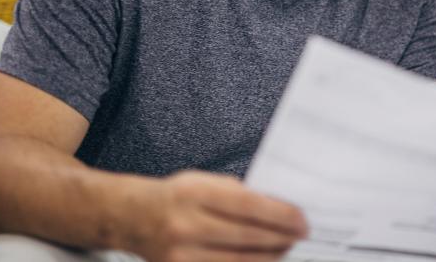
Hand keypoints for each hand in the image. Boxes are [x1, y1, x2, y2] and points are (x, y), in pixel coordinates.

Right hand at [127, 170, 307, 261]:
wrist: (133, 217)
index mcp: (194, 193)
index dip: (280, 215)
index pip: (248, 206)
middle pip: (247, 236)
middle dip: (281, 237)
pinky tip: (264, 260)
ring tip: (287, 247)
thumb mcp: (204, 181)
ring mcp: (180, 254)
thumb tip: (281, 209)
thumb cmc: (177, 196)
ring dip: (270, 256)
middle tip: (302, 235)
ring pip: (239, 261)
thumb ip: (239, 193)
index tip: (302, 219)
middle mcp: (185, 225)